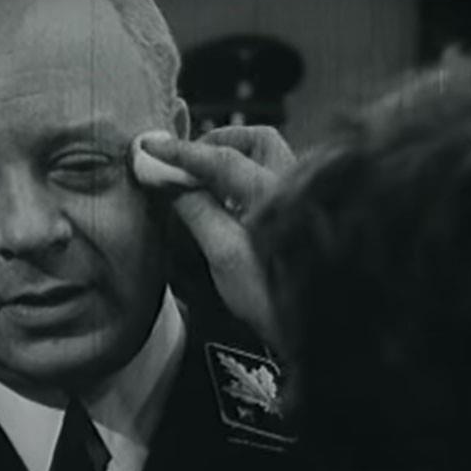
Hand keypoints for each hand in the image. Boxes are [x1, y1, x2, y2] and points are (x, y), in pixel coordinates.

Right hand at [134, 126, 296, 345]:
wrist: (321, 329)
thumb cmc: (273, 298)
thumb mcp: (225, 256)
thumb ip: (197, 210)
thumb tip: (168, 179)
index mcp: (275, 192)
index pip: (221, 158)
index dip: (181, 151)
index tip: (149, 146)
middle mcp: (296, 183)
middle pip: (255, 140)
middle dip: (216, 143)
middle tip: (185, 162)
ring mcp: (306, 196)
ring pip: (267, 155)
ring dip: (232, 158)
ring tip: (203, 179)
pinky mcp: (307, 211)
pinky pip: (272, 176)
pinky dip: (245, 176)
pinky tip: (227, 198)